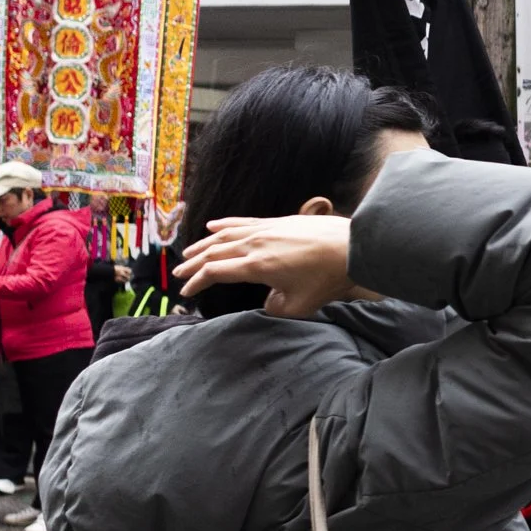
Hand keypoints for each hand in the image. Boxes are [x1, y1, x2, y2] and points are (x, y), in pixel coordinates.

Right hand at [177, 215, 374, 318]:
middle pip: (214, 253)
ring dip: (204, 244)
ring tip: (189, 253)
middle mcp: (255, 244)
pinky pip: (243, 222)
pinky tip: (213, 225)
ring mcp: (265, 229)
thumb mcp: (300, 305)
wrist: (352, 247)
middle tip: (179, 274)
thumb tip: (267, 305)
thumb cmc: (328, 278)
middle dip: (193, 264)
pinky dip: (225, 224)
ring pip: (225, 235)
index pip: (216, 273)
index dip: (197, 283)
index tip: (187, 293)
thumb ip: (276, 309)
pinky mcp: (278, 221)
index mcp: (256, 266)